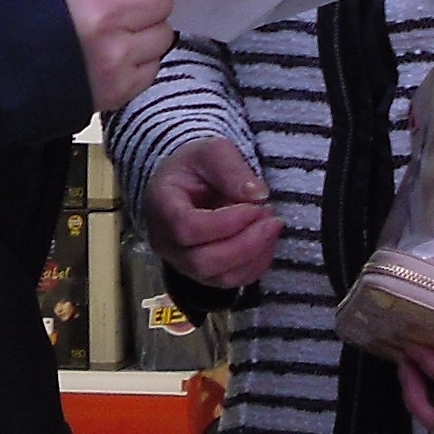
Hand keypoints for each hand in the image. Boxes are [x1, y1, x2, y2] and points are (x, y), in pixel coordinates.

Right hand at [51, 0, 209, 109]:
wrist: (7, 63)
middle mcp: (106, 15)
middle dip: (154, 3)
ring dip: (150, 33)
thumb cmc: (43, 10)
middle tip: (129, 6)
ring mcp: (114, 55)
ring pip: (164, 35)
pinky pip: (154, 65)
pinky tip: (115, 57)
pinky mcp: (118, 86)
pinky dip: (142, 60)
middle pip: (164, 2)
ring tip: (119, 34)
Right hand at [143, 138, 280, 291]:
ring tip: (271, 226)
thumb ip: (232, 169)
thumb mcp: (213, 152)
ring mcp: (182, 262)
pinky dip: (255, 266)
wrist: (187, 182)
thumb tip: (258, 195)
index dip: (226, 223)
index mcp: (161, 206)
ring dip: (254, 256)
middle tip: (271, 218)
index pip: (186, 228)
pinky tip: (267, 242)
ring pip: (218, 278)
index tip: (255, 206)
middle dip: (245, 244)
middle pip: (202, 262)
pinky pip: (230, 282)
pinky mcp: (202, 273)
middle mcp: (165, 242)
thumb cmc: (196, 165)